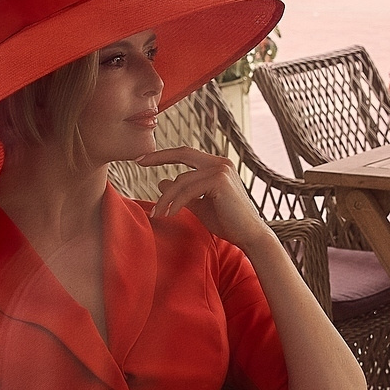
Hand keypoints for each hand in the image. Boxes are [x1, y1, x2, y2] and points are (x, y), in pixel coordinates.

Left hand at [138, 146, 270, 249]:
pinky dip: (176, 202)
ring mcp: (222, 170)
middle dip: (158, 157)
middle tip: (138, 162)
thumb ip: (183, 193)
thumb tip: (161, 182)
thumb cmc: (228, 222)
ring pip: (182, 179)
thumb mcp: (200, 205)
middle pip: (182, 153)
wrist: (250, 236)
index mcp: (217, 165)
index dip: (164, 155)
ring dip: (166, 197)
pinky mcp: (220, 181)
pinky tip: (169, 214)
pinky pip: (189, 190)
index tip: (143, 159)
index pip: (186, 153)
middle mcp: (221, 163)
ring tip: (158, 213)